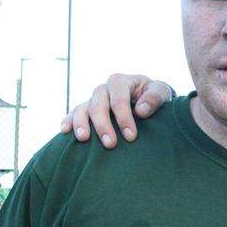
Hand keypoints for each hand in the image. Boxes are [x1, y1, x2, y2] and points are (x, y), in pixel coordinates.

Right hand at [59, 74, 174, 148]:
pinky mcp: (86, 110)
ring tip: (83, 139)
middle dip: (103, 125)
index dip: (123, 117)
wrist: (146, 98)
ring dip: (81, 123)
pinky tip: (65, 131)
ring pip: (82, 108)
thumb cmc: (153, 95)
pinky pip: (73, 113)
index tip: (131, 136)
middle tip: (111, 145)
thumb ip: (154, 98)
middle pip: (98, 105)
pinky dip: (68, 121)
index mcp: (121, 82)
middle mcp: (104, 89)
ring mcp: (93, 99)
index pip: (119, 98)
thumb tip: (141, 110)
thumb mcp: (160, 92)